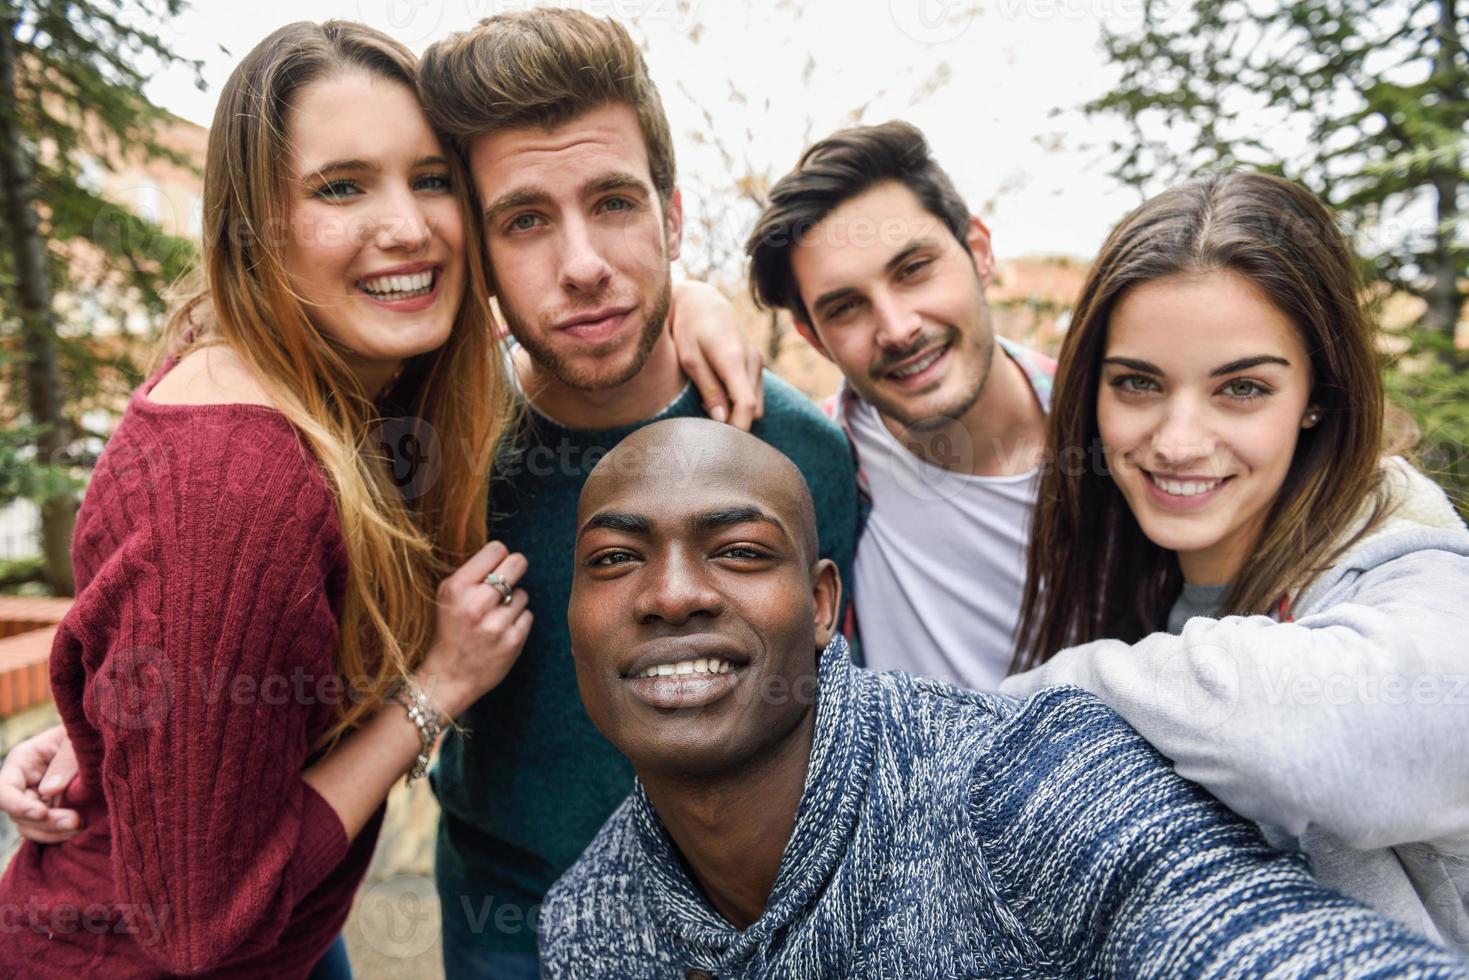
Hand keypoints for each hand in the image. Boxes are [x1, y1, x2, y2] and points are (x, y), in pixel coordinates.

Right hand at [0, 724, 82, 843]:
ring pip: (30, 827)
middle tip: (76, 822)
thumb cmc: (89, 731)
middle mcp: (24, 782)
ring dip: (53, 832)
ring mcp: (36, 798)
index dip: (18, 806)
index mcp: (23, 761)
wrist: (104, 738)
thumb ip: (64, 762)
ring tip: (80, 827)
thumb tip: (48, 791)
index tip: (43, 812)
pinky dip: (59, 834)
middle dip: (45, 822)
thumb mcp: (77, 739)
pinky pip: (46, 830)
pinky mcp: (52, 809)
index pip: (4, 790)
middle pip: (18, 814)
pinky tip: (79, 831)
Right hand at [417, 541, 531, 718]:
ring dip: (513, 602)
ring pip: (522, 594)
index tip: (496, 566)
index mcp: (457, 587)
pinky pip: (527, 615)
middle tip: (508, 580)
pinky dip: (518, 621)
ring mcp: (495, 624)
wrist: (448, 677)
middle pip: (517, 564)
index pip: (496, 549)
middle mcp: (476, 604)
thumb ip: (472, 574)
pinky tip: (502, 631)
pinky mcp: (512, 642)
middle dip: (515, 569)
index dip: (499, 556)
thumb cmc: (450, 630)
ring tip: (495, 616)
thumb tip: (502, 553)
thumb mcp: (447, 596)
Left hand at [670, 280, 764, 430]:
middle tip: (706, 424)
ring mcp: (757, 360)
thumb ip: (708, 388)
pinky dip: (741, 401)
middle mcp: (752, 360)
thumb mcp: (690, 359)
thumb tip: (721, 419)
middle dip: (735, 422)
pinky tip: (719, 395)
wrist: (702, 301)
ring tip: (709, 404)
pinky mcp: (757, 362)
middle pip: (753, 409)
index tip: (723, 445)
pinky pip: (754, 392)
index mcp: (733, 359)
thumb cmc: (689, 329)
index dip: (738, 429)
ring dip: (738, 411)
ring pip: (756, 403)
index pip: (746, 405)